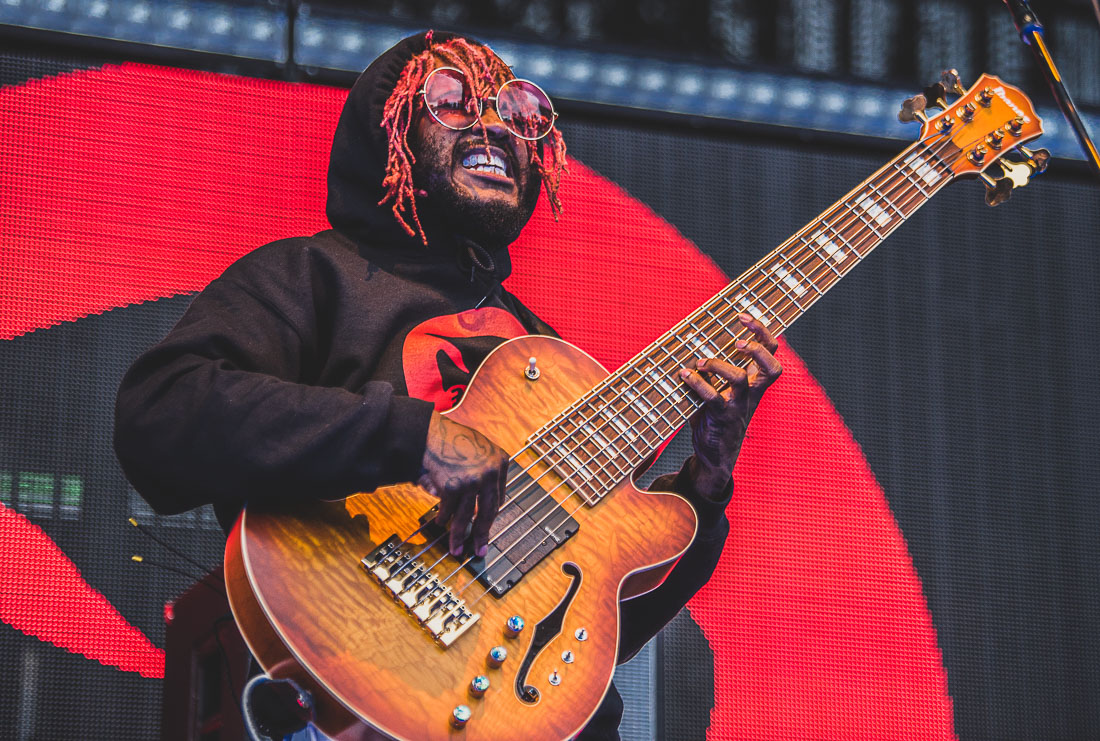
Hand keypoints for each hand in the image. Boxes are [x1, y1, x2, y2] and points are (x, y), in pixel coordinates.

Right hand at [418, 412, 507, 557]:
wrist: (428, 432)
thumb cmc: (450, 439)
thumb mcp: (479, 448)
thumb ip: (485, 470)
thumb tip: (483, 504)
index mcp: (500, 462)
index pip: (499, 497)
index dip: (490, 514)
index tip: (486, 526)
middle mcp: (490, 472)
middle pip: (488, 511)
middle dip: (482, 534)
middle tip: (480, 549)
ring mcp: (473, 480)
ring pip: (467, 516)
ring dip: (459, 535)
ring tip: (456, 548)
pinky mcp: (453, 486)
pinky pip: (449, 510)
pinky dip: (443, 518)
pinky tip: (440, 522)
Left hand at [678, 313, 781, 498]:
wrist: (715, 454)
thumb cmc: (715, 415)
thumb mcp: (719, 388)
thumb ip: (711, 368)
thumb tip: (689, 338)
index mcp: (755, 382)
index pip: (771, 353)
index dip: (762, 332)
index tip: (743, 316)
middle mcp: (752, 392)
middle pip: (771, 366)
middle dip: (757, 347)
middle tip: (738, 340)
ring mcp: (738, 405)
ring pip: (739, 379)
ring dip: (719, 365)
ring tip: (701, 361)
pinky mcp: (722, 417)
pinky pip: (713, 398)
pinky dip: (698, 384)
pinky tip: (684, 375)